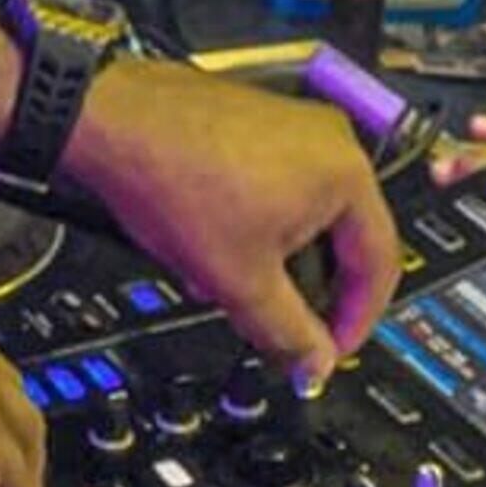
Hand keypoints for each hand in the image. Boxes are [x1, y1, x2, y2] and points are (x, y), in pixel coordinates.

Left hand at [60, 57, 395, 392]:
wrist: (105, 121)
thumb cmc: (172, 178)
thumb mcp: (240, 280)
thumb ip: (288, 332)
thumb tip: (314, 365)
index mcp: (347, 173)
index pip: (379, 263)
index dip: (356, 320)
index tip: (329, 351)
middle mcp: (328, 140)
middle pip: (340, 238)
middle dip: (304, 289)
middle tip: (279, 323)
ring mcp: (289, 124)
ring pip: (300, 215)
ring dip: (272, 260)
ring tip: (228, 282)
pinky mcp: (252, 122)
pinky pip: (272, 187)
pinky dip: (251, 225)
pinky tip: (209, 245)